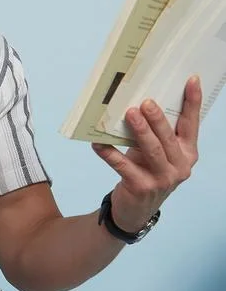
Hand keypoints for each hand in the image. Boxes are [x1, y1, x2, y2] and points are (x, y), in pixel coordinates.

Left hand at [91, 76, 200, 231]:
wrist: (134, 211)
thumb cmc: (146, 172)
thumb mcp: (157, 154)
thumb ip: (155, 134)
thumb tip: (136, 104)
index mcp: (187, 153)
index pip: (192, 124)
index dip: (192, 102)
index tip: (191, 80)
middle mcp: (180, 166)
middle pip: (168, 137)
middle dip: (157, 118)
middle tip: (146, 102)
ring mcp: (162, 179)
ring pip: (151, 151)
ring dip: (139, 131)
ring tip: (130, 114)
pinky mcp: (141, 188)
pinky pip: (123, 166)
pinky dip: (109, 153)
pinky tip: (98, 143)